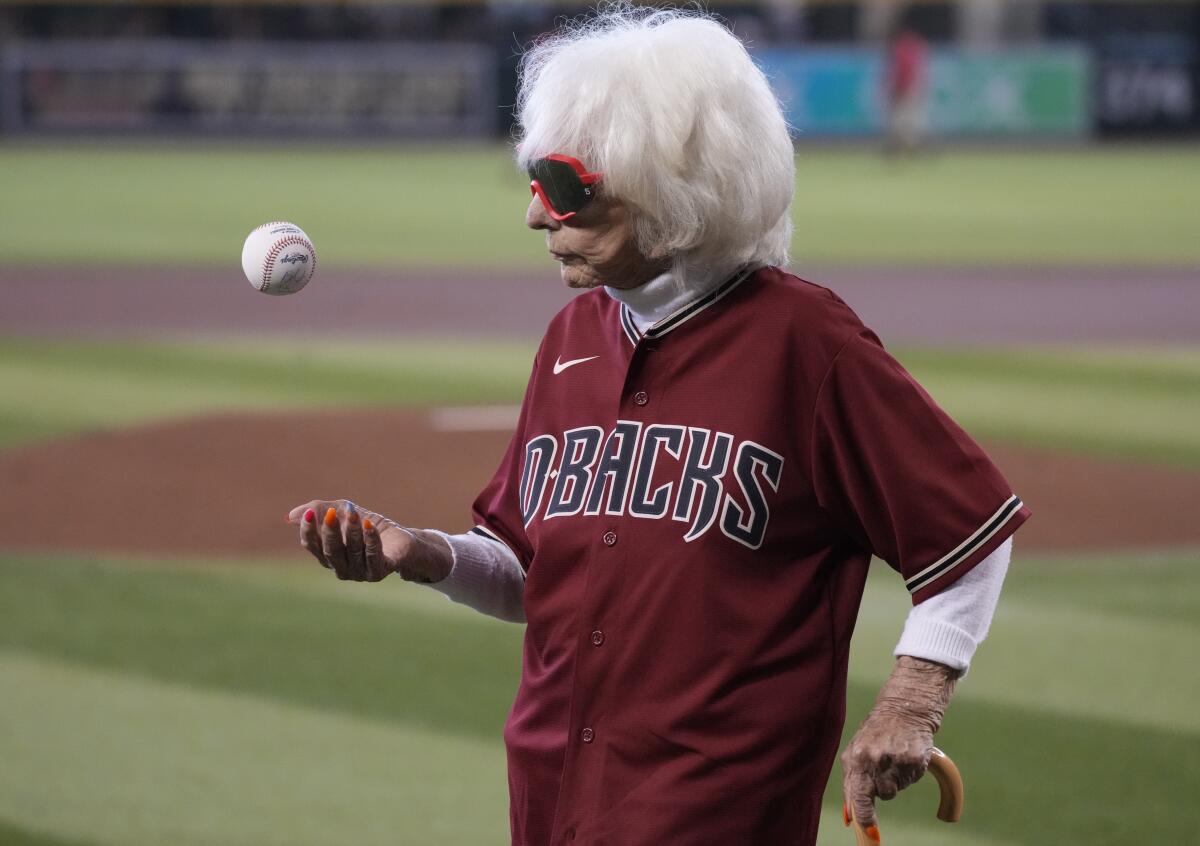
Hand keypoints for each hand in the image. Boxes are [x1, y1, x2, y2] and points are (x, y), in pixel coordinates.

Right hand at [285, 499, 451, 583]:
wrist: (400, 538)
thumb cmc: (367, 525)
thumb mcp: (342, 511)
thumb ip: (319, 510)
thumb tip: (291, 516)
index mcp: (329, 556)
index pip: (312, 547)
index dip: (309, 531)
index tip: (309, 513)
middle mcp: (342, 568)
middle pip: (330, 552)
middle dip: (330, 532)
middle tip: (332, 514)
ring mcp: (360, 573)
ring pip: (352, 552)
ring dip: (353, 531)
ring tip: (355, 513)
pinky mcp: (380, 572)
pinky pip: (373, 557)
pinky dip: (370, 540)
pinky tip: (369, 525)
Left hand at [841, 656, 957, 834]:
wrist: (903, 710)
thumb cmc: (875, 734)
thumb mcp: (856, 752)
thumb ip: (853, 782)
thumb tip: (850, 817)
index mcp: (856, 758)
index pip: (857, 795)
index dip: (863, 816)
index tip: (868, 830)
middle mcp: (874, 759)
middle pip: (881, 795)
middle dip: (880, 797)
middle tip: (880, 794)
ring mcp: (895, 760)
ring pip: (895, 790)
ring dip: (894, 782)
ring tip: (892, 761)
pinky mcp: (915, 760)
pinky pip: (911, 780)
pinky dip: (908, 774)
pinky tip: (904, 757)